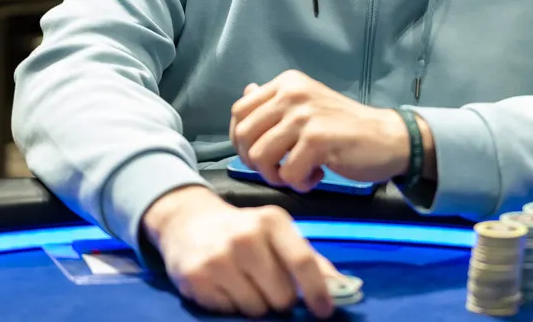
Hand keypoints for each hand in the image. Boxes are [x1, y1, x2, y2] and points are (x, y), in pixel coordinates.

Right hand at [142, 185, 340, 317]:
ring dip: (256, 305)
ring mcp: (219, 258)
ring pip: (256, 309)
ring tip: (244, 284)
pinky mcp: (197, 277)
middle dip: (281, 300)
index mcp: (272, 221)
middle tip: (269, 287)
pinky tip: (224, 286)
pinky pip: (229, 312)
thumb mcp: (277, 232)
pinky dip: (232, 306)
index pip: (302, 261)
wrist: (188, 222)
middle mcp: (245, 237)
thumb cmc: (244, 231)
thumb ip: (310, 259)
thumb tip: (344, 288)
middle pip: (282, 295)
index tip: (324, 311)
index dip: (317, 291)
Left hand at [229, 69, 410, 191]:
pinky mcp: (317, 140)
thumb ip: (275, 101)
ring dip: (277, 175)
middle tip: (281, 168)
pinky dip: (300, 183)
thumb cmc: (345, 127)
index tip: (262, 154)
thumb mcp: (308, 105)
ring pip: (260, 157)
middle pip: (244, 136)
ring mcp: (304, 116)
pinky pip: (287, 173)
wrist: (388, 137)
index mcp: (286, 84)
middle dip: (256, 162)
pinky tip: (317, 175)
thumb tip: (247, 89)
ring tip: (300, 173)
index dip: (242, 140)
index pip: (239, 111)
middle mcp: (292, 94)